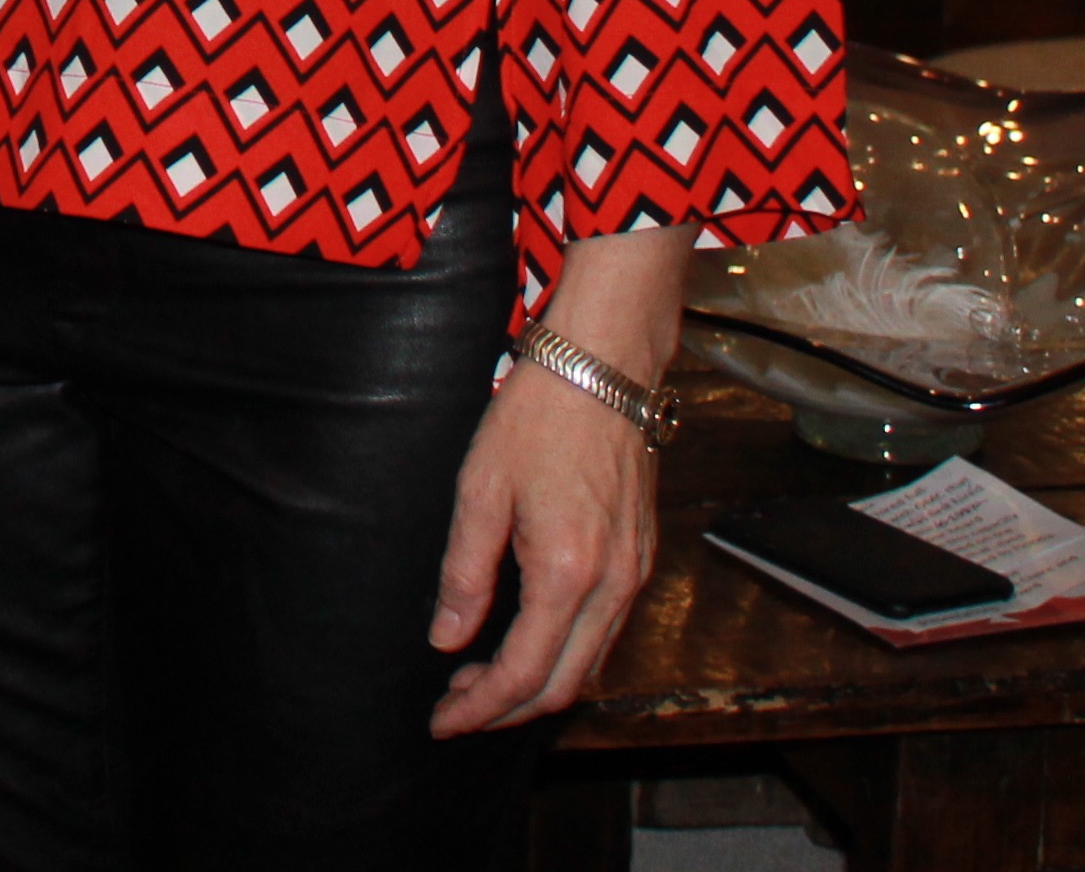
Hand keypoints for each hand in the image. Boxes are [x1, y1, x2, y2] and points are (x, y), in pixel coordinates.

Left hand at [425, 237, 679, 737]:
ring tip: (482, 678)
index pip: (522, 673)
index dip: (480, 707)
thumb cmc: (538, 416)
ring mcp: (635, 573)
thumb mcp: (481, 489)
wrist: (603, 366)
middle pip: (564, 685)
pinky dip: (566, 654)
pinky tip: (528, 638)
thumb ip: (464, 571)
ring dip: (537, 684)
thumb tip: (448, 637)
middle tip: (458, 708)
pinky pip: (607, 632)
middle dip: (507, 710)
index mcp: (568, 572)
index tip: (442, 719)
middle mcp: (613, 585)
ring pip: (590, 664)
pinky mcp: (642, 556)